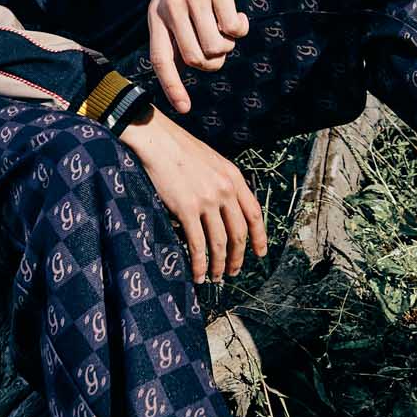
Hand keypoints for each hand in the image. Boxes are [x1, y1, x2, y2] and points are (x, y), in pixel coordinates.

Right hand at [118, 106, 267, 282]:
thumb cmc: (179, 149)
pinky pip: (197, 244)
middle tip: (233, 271)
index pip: (254, 213)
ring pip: (219, 243)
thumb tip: (224, 209)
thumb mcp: (211, 160)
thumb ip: (222, 182)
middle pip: (238, 233)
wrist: (156, 139)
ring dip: (218, 265)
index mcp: (233, 177)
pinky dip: (198, 263)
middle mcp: (225, 190)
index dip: (260, 237)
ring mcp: (207, 200)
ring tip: (214, 277)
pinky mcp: (186, 209)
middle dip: (237, 257)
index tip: (260, 253)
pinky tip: (197, 273)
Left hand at [145, 0, 248, 113]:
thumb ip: (174, 27)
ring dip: (228, 45)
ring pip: (215, 45)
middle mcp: (171, 8)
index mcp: (156, 14)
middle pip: (195, 58)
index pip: (160, 59)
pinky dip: (239, 28)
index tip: (184, 108)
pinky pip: (232, 27)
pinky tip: (238, 15)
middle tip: (220, 49)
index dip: (171, 86)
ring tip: (228, 29)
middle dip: (212, 62)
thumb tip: (191, 63)